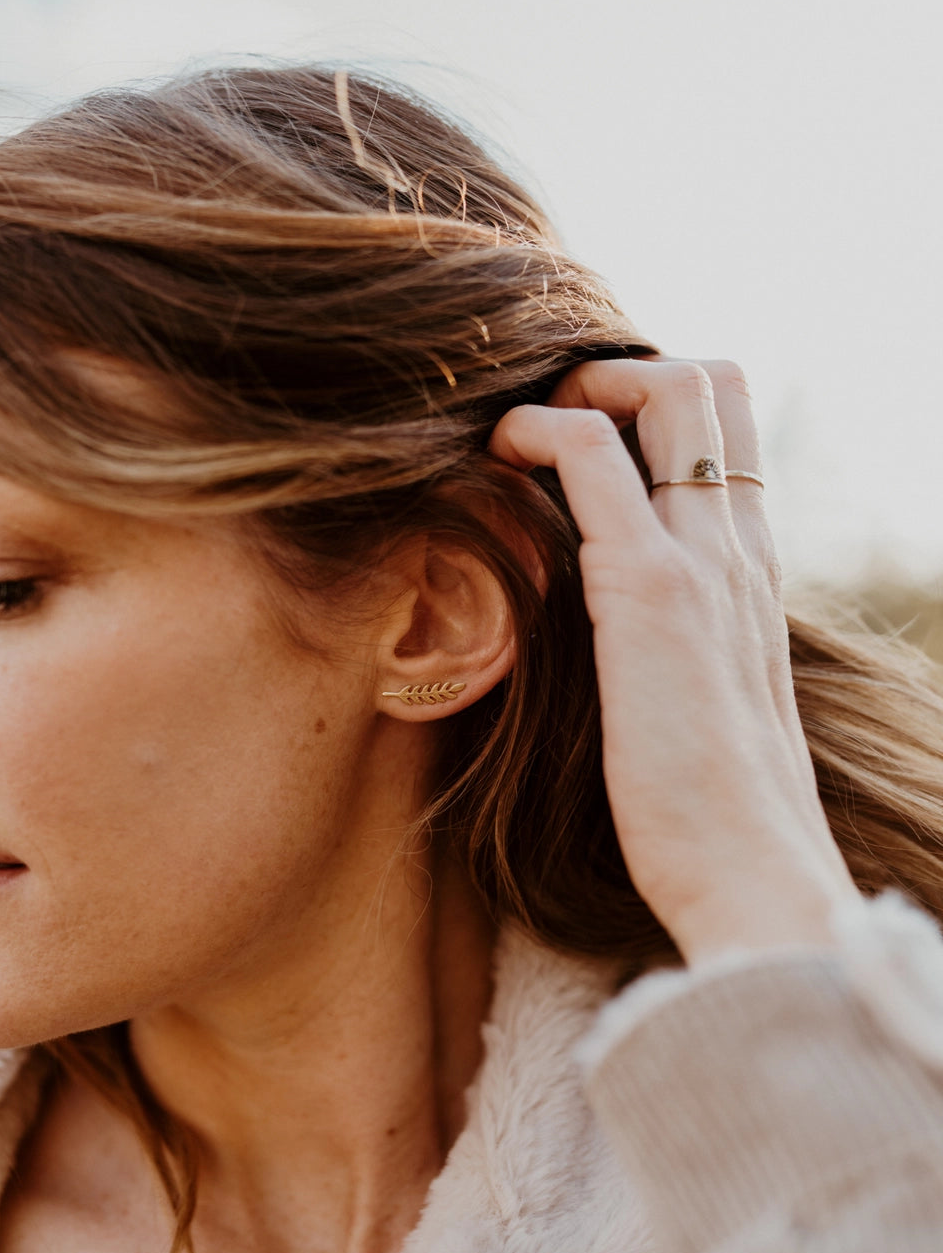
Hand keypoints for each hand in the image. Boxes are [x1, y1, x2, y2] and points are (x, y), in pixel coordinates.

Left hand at [489, 358, 862, 961]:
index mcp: (754, 570)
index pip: (731, 428)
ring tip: (517, 442)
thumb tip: (622, 640)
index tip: (580, 446)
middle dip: (617, 373)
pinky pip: (591, 458)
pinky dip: (536, 433)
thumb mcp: (705, 706)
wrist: (754, 879)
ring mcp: (703, 561)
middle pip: (711, 379)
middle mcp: (740, 546)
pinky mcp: (650, 591)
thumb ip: (680, 647)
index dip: (654, 404)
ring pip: (665, 390)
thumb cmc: (715, 815)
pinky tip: (498, 465)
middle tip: (549, 431)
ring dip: (577, 388)